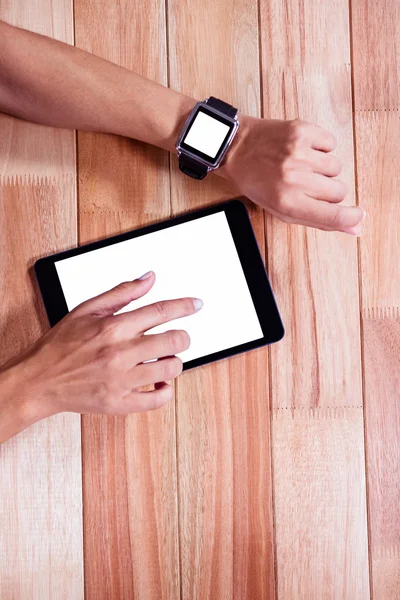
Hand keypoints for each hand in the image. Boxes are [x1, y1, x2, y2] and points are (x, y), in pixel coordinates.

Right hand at [0, 272, 201, 435]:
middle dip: (182, 336)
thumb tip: (149, 278)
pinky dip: (165, 391)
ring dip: (174, 362)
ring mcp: (121, 381)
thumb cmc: (61, 345)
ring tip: (164, 359)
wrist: (39, 380)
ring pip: (170, 369)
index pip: (160, 311)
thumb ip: (122, 293)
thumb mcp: (87, 310)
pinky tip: (158, 383)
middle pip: (173, 341)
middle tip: (178, 337)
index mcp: (113, 327)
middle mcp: (120, 353)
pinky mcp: (120, 403)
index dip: (184, 306)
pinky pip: (157, 400)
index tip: (196, 304)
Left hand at [218, 115, 364, 233]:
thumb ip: (318, 219)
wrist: (235, 148)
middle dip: (327, 190)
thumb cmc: (257, 182)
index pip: (333, 216)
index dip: (350, 218)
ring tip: (301, 165)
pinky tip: (302, 149)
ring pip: (336, 167)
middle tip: (306, 184)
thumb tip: (355, 227)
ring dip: (322, 168)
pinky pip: (331, 143)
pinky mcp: (302, 131)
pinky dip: (320, 147)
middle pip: (338, 192)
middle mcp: (294, 179)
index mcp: (287, 203)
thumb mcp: (281, 209)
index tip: (357, 216)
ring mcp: (299, 153)